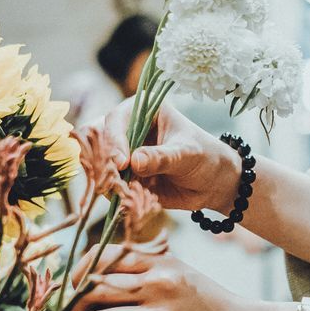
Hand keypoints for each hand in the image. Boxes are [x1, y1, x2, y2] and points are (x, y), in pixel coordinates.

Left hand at [59, 248, 289, 310]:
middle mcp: (158, 283)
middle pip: (95, 289)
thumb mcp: (182, 278)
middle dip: (70, 307)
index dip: (78, 272)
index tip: (68, 288)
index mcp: (161, 262)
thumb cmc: (212, 308)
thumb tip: (100, 284)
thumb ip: (148, 275)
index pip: (106, 256)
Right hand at [95, 100, 241, 214]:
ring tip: (129, 192)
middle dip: (103, 160)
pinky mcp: (123, 176)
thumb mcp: (187, 154)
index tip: (121, 163)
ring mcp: (123, 153)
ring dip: (108, 180)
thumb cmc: (205, 157)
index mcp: (144, 110)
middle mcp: (128, 129)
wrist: (212, 183)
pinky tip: (131, 199)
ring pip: (98, 163)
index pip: (115, 119)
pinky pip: (108, 184)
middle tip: (116, 180)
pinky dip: (114, 193)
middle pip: (97, 139)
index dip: (114, 140)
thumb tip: (134, 161)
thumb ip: (161, 157)